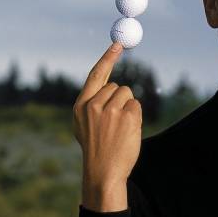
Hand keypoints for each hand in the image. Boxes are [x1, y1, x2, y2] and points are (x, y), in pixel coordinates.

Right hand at [72, 42, 141, 211]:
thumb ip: (93, 104)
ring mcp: (110, 110)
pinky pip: (137, 105)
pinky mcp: (127, 116)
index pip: (96, 75)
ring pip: (128, 94)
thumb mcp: (85, 124)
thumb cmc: (97, 148)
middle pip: (117, 86)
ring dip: (128, 107)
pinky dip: (135, 116)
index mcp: (80, 106)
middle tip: (114, 123)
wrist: (103, 172)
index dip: (107, 58)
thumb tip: (111, 85)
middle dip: (120, 99)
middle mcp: (93, 105)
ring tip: (119, 129)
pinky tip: (127, 132)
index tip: (117, 44)